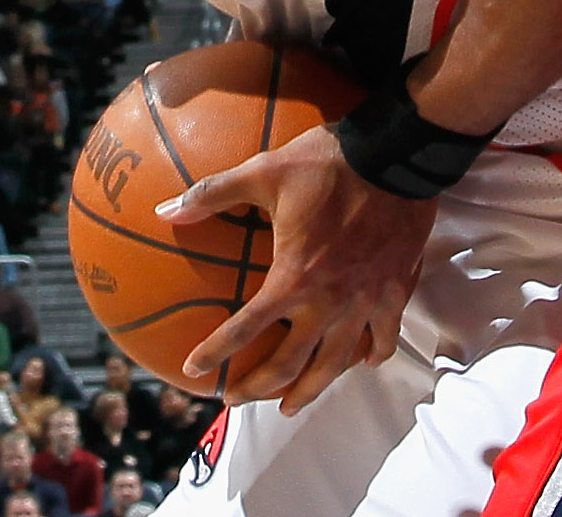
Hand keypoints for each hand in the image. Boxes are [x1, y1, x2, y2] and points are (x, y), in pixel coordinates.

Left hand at [165, 123, 433, 414]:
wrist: (395, 155)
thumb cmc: (325, 164)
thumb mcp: (263, 172)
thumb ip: (213, 193)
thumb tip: (165, 209)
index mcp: (294, 279)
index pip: (246, 329)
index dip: (216, 352)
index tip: (194, 371)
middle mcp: (328, 303)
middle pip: (290, 365)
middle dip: (258, 388)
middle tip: (237, 399)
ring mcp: (365, 303)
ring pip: (336, 364)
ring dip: (310, 390)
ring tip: (291, 405)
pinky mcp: (396, 293)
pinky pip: (383, 339)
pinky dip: (371, 357)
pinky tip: (362, 363)